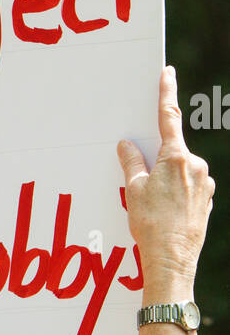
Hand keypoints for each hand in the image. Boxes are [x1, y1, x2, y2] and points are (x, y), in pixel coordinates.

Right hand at [117, 66, 213, 296]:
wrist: (172, 261)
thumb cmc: (151, 225)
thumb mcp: (133, 191)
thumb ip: (132, 163)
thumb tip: (127, 145)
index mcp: (176, 157)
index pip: (168, 117)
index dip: (166, 93)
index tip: (167, 74)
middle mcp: (196, 166)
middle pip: (173, 152)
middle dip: (157, 162)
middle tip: (142, 185)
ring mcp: (205, 184)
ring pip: (181, 172)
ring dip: (165, 181)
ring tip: (151, 207)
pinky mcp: (207, 201)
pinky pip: (188, 189)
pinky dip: (175, 195)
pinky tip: (164, 214)